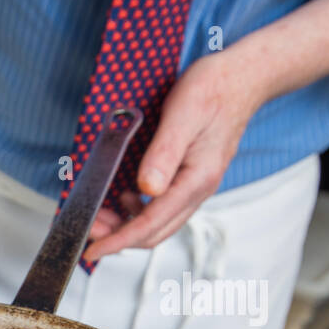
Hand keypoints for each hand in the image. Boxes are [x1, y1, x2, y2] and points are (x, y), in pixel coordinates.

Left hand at [84, 50, 265, 262]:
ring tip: (99, 215)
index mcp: (195, 179)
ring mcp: (194, 186)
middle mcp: (197, 189)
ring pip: (156, 223)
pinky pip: (161, 208)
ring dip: (125, 225)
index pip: (150, 224)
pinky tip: (123, 197)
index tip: (92, 251)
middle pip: (153, 232)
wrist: (242, 77)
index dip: (118, 241)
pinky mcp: (188, 179)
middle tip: (86, 228)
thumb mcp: (183, 115)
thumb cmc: (215, 89)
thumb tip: (147, 189)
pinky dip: (137, 212)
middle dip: (116, 236)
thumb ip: (164, 154)